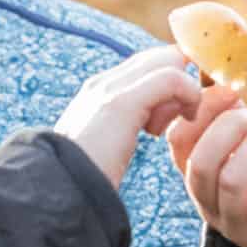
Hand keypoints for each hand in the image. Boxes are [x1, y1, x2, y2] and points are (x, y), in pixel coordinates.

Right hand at [56, 46, 202, 187]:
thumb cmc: (89, 177)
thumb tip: (156, 120)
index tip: (181, 112)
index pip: (153, 62)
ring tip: (172, 125)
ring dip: (186, 91)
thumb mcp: (111, 142)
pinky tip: (187, 119)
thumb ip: (129, 122)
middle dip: (185, 81)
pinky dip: (190, 95)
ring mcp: (110, 88)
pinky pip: (173, 79)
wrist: (57, 191)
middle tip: (180, 118)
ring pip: (171, 60)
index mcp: (101, 89)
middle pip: (165, 55)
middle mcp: (105, 81)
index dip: (178, 79)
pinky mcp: (121, 102)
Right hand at [166, 90, 246, 246]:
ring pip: (232, 181)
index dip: (199, 110)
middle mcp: (210, 204)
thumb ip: (237, 117)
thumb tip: (223, 83)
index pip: (178, 144)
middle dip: (228, 128)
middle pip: (200, 164)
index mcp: (201, 178)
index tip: (229, 90)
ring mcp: (238, 225)